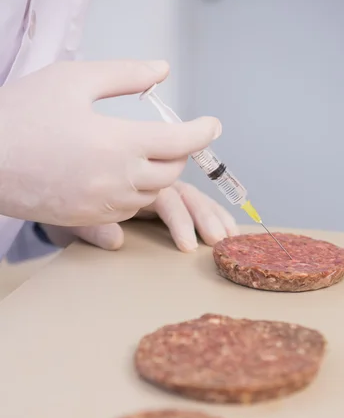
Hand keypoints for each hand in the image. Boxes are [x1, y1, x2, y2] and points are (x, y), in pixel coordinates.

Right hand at [0, 60, 220, 225]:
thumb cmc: (22, 116)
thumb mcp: (73, 79)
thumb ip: (124, 75)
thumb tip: (161, 70)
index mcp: (120, 142)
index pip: (181, 141)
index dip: (202, 132)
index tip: (213, 125)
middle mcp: (119, 180)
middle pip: (172, 171)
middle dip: (179, 152)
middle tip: (173, 136)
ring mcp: (105, 205)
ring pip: (153, 194)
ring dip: (158, 174)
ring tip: (143, 153)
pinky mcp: (91, 219)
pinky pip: (129, 210)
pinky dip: (135, 192)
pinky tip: (119, 175)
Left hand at [41, 182, 237, 250]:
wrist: (42, 189)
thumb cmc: (53, 194)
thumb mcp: (64, 214)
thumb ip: (89, 226)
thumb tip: (117, 241)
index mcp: (126, 174)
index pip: (160, 194)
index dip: (178, 217)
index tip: (188, 242)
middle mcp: (143, 179)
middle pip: (183, 194)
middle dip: (201, 218)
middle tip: (214, 242)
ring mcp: (153, 187)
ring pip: (191, 196)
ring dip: (211, 214)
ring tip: (227, 237)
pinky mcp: (159, 197)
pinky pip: (190, 202)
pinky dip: (211, 212)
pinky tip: (226, 226)